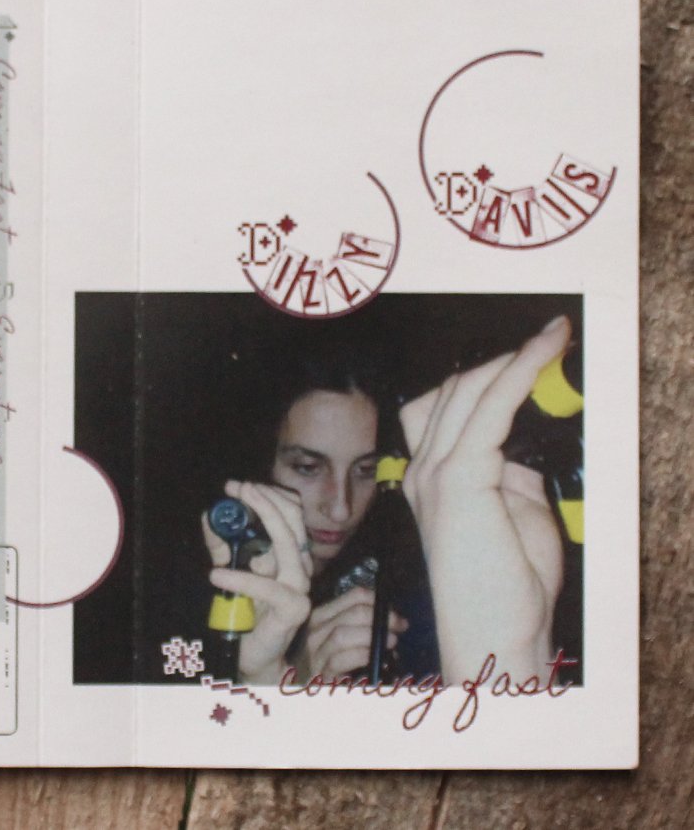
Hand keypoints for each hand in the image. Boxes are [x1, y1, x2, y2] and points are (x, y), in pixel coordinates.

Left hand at [204, 480, 312, 683]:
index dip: (267, 494)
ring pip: (288, 544)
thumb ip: (222, 544)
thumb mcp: (230, 569)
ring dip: (262, 519)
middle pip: (293, 520)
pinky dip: (240, 578)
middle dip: (265, 498)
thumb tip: (209, 515)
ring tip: (232, 510)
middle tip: (239, 488)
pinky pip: (267, 586)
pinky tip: (216, 574)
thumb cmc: (245, 610)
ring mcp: (300, 586)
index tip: (238, 486)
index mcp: (290, 553)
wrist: (252, 653)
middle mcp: (301, 565)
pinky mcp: (294, 608)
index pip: (291, 513)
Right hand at [305, 586, 407, 676]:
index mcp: (324, 615)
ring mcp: (315, 653)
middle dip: (380, 617)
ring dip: (370, 635)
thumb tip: (392, 620)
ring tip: (391, 641)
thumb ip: (361, 625)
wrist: (313, 693)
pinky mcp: (319, 674)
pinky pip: (339, 660)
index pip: (354, 596)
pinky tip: (374, 657)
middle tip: (399, 626)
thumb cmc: (333, 664)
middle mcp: (316, 630)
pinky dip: (360, 655)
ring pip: (341, 634)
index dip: (379, 601)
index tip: (396, 613)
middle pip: (352, 613)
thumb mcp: (345, 639)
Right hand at [399, 316, 570, 683]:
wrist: (494, 633)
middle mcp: (424, 470)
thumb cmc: (508, 588)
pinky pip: (491, 406)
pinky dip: (520, 372)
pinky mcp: (460, 476)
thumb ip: (514, 475)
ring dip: (511, 360)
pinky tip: (545, 350)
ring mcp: (435, 472)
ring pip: (467, 390)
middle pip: (452, 390)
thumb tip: (525, 449)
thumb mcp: (517, 514)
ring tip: (549, 343)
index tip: (526, 356)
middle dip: (500, 363)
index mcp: (432, 480)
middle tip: (546, 344)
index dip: (485, 378)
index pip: (445, 409)